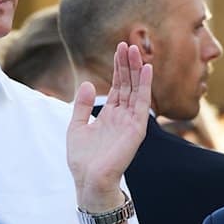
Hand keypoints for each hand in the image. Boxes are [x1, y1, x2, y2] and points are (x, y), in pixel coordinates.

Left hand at [67, 42, 151, 211]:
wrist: (89, 180)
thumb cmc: (83, 159)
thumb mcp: (76, 126)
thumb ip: (82, 106)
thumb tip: (89, 84)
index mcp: (110, 114)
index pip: (118, 86)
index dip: (119, 67)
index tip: (119, 48)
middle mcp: (123, 116)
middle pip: (128, 84)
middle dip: (128, 64)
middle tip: (128, 43)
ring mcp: (131, 121)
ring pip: (136, 89)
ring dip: (137, 69)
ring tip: (135, 50)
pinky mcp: (137, 128)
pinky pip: (143, 103)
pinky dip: (145, 85)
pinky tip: (146, 69)